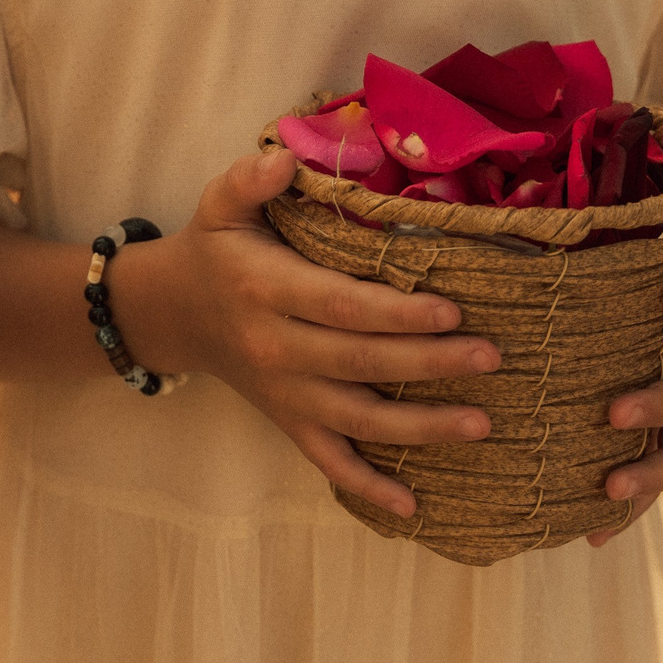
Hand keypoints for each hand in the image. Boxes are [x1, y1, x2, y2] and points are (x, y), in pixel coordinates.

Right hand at [113, 145, 502, 516]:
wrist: (171, 312)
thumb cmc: (213, 251)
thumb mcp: (219, 205)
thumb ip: (251, 179)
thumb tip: (284, 157)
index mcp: (265, 289)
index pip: (340, 305)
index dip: (396, 312)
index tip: (452, 309)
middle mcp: (274, 347)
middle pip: (360, 362)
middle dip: (429, 363)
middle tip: (491, 358)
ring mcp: (283, 392)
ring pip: (356, 419)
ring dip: (420, 427)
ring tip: (481, 424)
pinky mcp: (286, 421)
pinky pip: (328, 461)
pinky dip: (368, 487)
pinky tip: (414, 504)